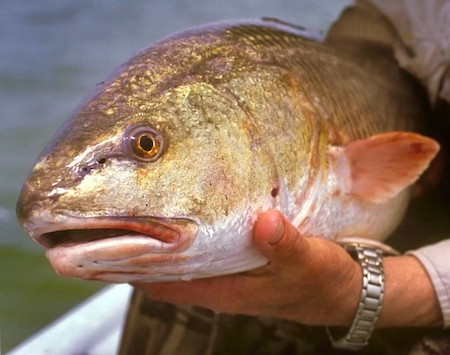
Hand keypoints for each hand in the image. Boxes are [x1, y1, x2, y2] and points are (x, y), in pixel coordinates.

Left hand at [133, 210, 441, 326]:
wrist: (343, 290)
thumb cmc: (325, 281)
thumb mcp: (310, 263)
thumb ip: (287, 246)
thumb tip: (264, 222)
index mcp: (226, 288)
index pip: (164, 281)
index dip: (131, 266)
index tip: (102, 244)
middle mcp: (219, 282)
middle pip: (163, 268)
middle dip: (135, 247)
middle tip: (107, 218)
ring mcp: (227, 271)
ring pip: (179, 257)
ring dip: (158, 237)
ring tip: (133, 208)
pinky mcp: (238, 259)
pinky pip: (200, 247)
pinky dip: (184, 231)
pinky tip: (181, 211)